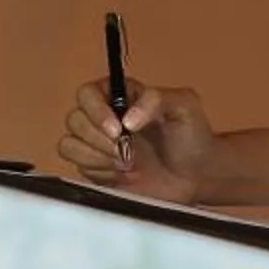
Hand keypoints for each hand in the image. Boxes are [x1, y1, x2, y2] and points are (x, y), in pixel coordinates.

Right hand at [59, 77, 221, 203]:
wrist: (198, 176)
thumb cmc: (192, 136)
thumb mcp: (184, 105)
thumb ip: (155, 99)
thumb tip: (127, 119)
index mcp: (121, 96)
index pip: (88, 93)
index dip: (96, 110)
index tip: (118, 129)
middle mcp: (104, 117)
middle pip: (74, 119)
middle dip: (99, 138)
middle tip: (128, 150)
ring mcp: (98, 145)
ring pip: (69, 143)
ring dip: (96, 155)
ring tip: (127, 162)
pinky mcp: (95, 169)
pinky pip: (74, 166)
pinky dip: (95, 169)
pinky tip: (120, 173)